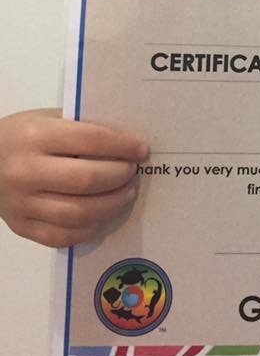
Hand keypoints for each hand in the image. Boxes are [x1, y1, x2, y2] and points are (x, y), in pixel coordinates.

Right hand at [0, 108, 148, 247]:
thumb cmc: (22, 136)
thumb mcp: (47, 119)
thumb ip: (83, 128)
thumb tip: (128, 143)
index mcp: (35, 135)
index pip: (91, 140)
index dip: (122, 146)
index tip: (142, 150)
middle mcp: (26, 171)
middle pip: (87, 180)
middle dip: (119, 177)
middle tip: (133, 173)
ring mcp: (21, 203)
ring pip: (77, 213)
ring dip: (111, 205)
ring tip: (126, 193)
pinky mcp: (20, 227)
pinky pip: (62, 236)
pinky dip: (89, 228)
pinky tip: (102, 215)